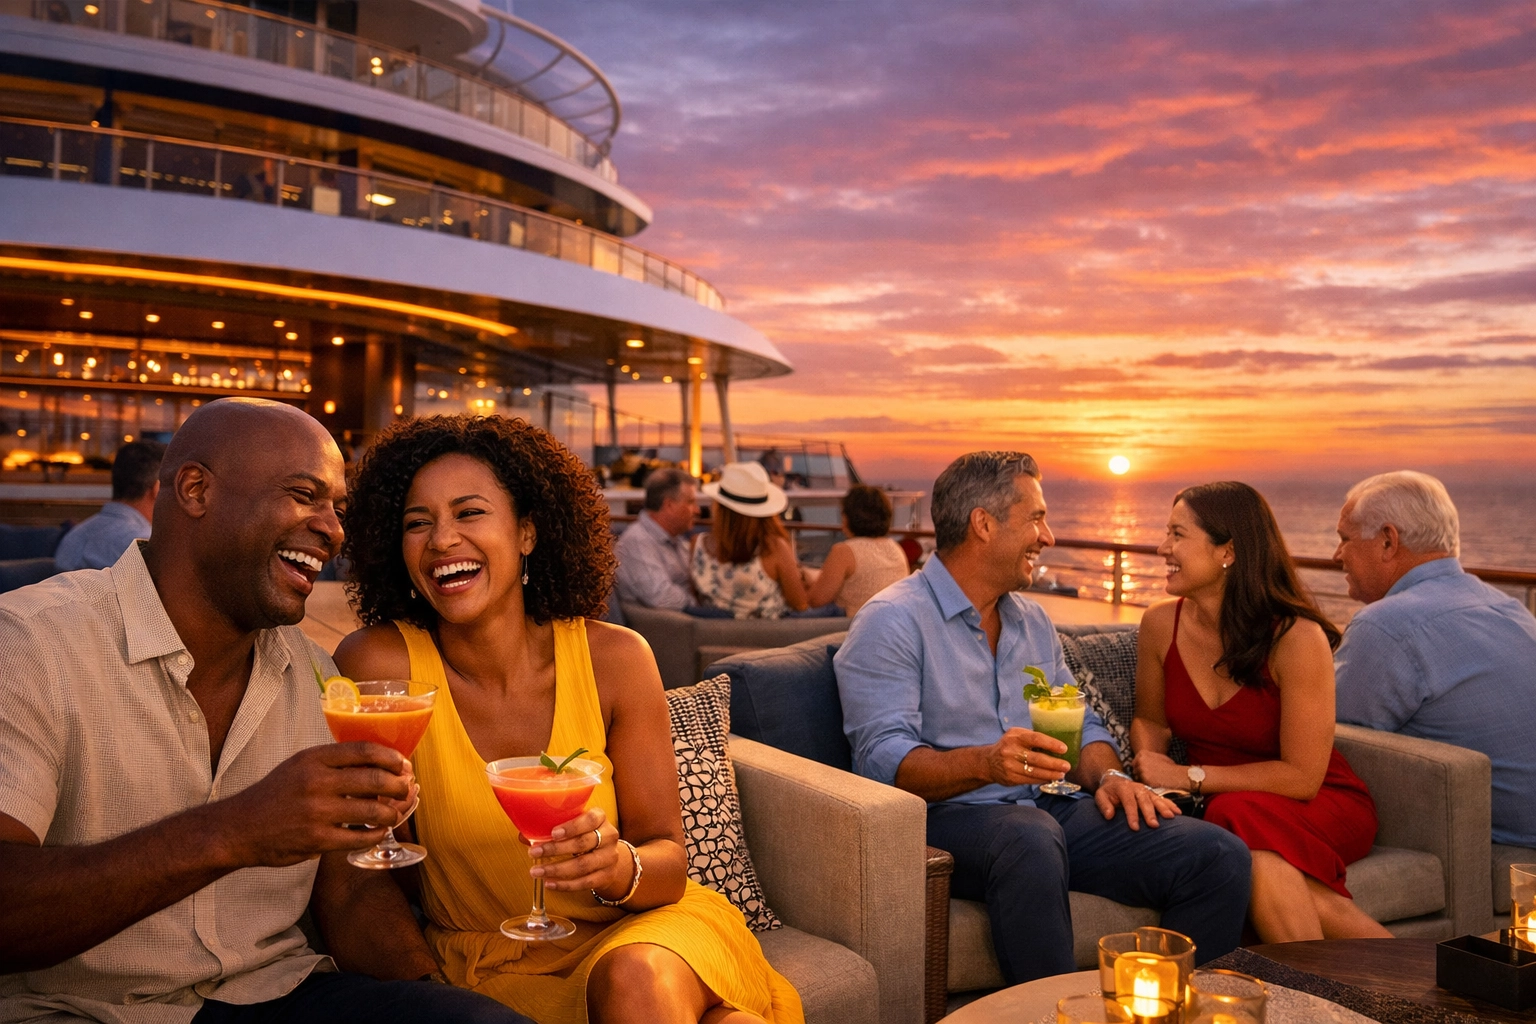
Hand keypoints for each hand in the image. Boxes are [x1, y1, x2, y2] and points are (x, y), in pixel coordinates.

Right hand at [220, 743, 414, 867]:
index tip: (403, 764)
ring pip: (373, 810)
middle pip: (375, 780)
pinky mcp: (316, 839)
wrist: (239, 827)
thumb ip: (334, 763)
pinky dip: (376, 834)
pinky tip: (379, 832)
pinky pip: (360, 837)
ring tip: (394, 814)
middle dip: (399, 786)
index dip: (391, 757)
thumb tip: (381, 765)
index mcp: (314, 758)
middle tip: (406, 790)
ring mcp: (317, 812)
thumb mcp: (300, 765)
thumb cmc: (276, 794)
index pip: (365, 750)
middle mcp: (316, 781)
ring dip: (392, 813)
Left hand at [527, 807, 628, 895]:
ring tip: (537, 871)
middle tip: (534, 853)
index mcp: (600, 818)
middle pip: (583, 843)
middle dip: (556, 849)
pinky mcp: (607, 876)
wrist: (606, 855)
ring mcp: (610, 857)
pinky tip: (549, 883)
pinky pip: (585, 883)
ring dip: (557, 870)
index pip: (591, 819)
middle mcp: (609, 836)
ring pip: (583, 865)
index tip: (553, 833)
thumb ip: (550, 828)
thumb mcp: (572, 826)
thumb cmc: (583, 835)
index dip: (572, 827)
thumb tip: (524, 836)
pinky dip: (565, 885)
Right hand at [986, 728, 1071, 786]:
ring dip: (1050, 774)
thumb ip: (1032, 738)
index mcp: (1015, 736)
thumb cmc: (1009, 746)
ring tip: (1061, 774)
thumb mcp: (1017, 735)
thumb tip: (1057, 744)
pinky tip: (1050, 778)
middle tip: (1067, 766)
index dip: (1051, 744)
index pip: (1035, 738)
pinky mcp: (1010, 778)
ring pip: (1034, 772)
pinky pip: (1030, 780)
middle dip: (1054, 763)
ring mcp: (1010, 765)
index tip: (1064, 749)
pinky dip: (1042, 779)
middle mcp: (1011, 750)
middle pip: (1036, 758)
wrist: (988, 761)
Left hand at [1095, 773, 1179, 830]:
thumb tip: (1109, 815)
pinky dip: (1170, 805)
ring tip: (1170, 817)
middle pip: (1144, 800)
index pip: (1128, 802)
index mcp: (1123, 788)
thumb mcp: (1100, 796)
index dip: (1132, 815)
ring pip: (1155, 798)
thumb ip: (1104, 805)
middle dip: (1149, 813)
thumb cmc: (1108, 792)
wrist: (1116, 780)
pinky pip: (1162, 798)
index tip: (1135, 827)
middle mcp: (1136, 788)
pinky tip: (1177, 812)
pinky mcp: (1152, 794)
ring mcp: (1146, 790)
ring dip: (1163, 808)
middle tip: (1154, 825)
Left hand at [1128, 750, 1182, 789]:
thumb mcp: (1158, 756)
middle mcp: (1140, 760)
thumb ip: (1148, 757)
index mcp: (1142, 753)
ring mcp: (1141, 769)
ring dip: (1142, 778)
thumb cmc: (1169, 766)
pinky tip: (1152, 782)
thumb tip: (1142, 760)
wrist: (1174, 774)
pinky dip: (1145, 783)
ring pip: (1136, 776)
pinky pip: (1140, 782)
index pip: (1134, 761)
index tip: (1142, 769)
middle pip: (1134, 769)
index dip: (1138, 766)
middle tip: (1147, 775)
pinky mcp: (1143, 778)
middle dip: (1139, 772)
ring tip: (1151, 779)